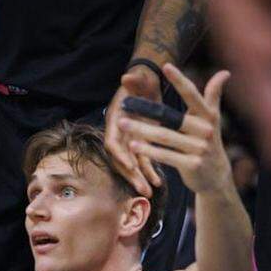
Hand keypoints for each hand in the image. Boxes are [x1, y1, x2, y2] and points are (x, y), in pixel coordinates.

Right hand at [105, 65, 164, 196]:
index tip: (130, 166)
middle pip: (121, 159)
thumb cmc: (142, 79)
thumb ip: (133, 80)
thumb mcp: (139, 78)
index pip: (113, 142)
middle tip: (141, 190)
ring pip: (132, 164)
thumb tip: (127, 77)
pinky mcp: (140, 142)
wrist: (147, 81)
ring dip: (140, 178)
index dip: (120, 155)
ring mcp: (129, 139)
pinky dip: (149, 171)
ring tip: (149, 192)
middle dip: (131, 175)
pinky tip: (157, 182)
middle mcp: (120, 133)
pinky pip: (143, 160)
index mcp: (115, 120)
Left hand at [123, 65, 231, 195]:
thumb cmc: (209, 142)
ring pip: (165, 137)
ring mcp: (199, 148)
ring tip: (122, 123)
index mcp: (208, 116)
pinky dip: (149, 151)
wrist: (217, 177)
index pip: (192, 95)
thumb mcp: (213, 119)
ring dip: (142, 130)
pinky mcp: (192, 165)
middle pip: (171, 117)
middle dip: (147, 109)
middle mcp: (205, 130)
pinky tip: (133, 146)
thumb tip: (225, 72)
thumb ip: (214, 96)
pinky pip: (166, 156)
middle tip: (125, 103)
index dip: (180, 80)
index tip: (165, 66)